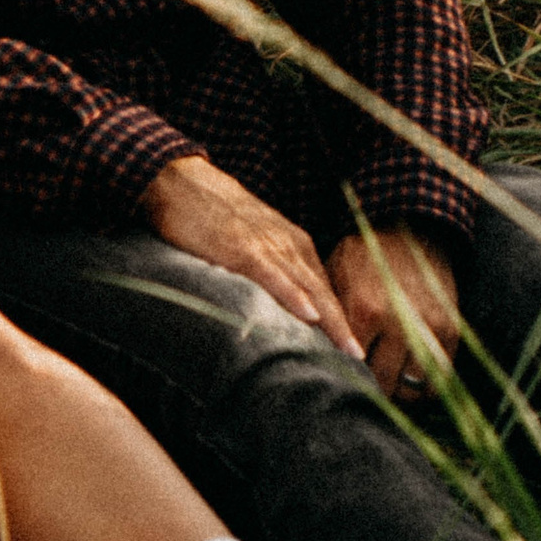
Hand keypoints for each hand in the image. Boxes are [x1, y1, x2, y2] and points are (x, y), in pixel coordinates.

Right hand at [140, 155, 363, 358]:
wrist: (179, 180)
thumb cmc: (210, 215)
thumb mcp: (249, 244)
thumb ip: (266, 272)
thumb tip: (274, 310)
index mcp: (292, 245)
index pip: (323, 290)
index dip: (338, 321)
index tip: (351, 352)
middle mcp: (287, 245)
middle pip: (323, 292)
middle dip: (344, 327)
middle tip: (361, 360)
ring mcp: (266, 245)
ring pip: (306, 287)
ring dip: (330, 319)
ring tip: (348, 349)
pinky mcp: (240, 247)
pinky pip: (271, 275)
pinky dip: (292, 295)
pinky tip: (308, 314)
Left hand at [328, 224, 459, 401]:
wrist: (409, 228)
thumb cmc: (364, 255)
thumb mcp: (335, 278)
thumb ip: (330, 318)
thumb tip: (312, 354)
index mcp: (365, 311)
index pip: (351, 368)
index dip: (344, 379)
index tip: (339, 382)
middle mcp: (399, 324)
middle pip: (384, 383)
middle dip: (372, 391)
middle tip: (362, 391)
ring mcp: (428, 328)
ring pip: (415, 387)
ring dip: (401, 392)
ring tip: (388, 386)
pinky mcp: (450, 329)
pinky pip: (441, 376)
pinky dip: (427, 386)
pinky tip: (411, 379)